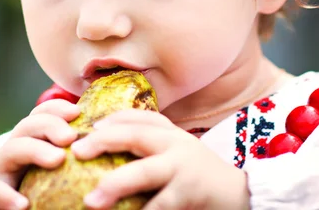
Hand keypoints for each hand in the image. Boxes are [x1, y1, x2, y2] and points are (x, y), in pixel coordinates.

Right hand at [0, 99, 79, 209]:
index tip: (77, 111)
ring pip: (11, 150)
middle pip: (27, 126)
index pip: (41, 114)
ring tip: (57, 159)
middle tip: (70, 137)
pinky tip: (23, 204)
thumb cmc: (35, 193)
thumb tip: (112, 149)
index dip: (57, 108)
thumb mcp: (53, 171)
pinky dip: (7, 196)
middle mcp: (13, 150)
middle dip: (50, 125)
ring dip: (35, 151)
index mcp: (31, 140)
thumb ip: (73, 157)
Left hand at [70, 109, 250, 209]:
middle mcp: (175, 145)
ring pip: (144, 173)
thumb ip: (147, 142)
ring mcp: (182, 170)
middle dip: (103, 141)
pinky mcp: (189, 195)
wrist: (240, 195)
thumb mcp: (174, 150)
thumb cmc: (196, 173)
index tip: (86, 128)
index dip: (110, 120)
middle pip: (135, 135)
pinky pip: (160, 205)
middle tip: (77, 151)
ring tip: (91, 200)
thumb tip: (101, 138)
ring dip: (115, 184)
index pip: (137, 117)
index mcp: (169, 133)